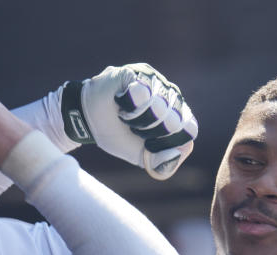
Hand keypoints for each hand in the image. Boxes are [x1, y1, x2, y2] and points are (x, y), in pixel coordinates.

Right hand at [60, 63, 197, 179]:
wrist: (86, 121)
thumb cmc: (115, 134)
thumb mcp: (140, 155)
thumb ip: (162, 161)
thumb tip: (180, 151)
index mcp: (176, 114)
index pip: (189, 129)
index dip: (169, 140)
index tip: (148, 141)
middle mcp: (170, 95)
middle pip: (175, 121)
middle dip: (151, 131)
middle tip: (133, 127)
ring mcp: (155, 81)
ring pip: (160, 107)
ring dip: (138, 119)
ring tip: (125, 116)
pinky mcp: (136, 72)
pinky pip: (143, 92)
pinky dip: (130, 106)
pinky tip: (120, 103)